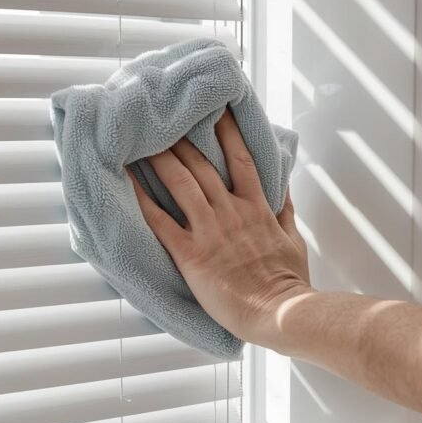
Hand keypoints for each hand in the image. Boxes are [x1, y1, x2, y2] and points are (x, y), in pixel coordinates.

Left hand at [128, 110, 312, 348]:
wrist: (278, 312)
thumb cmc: (288, 282)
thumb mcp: (293, 240)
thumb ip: (285, 210)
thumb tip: (283, 188)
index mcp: (256, 208)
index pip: (241, 159)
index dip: (228, 132)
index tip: (217, 110)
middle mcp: (231, 212)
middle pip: (202, 166)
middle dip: (182, 140)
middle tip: (164, 122)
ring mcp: (210, 231)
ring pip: (181, 184)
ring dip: (160, 160)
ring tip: (142, 141)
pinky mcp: (190, 254)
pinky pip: (160, 221)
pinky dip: (142, 199)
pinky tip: (128, 183)